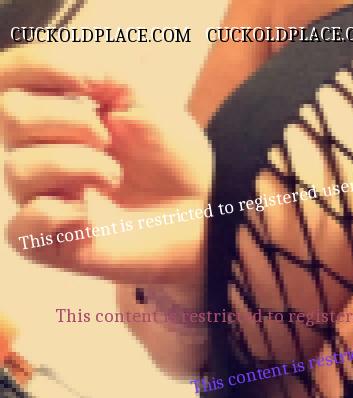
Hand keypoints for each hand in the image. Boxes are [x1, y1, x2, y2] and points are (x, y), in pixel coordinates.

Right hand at [1, 49, 213, 284]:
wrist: (203, 208)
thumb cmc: (171, 157)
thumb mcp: (139, 95)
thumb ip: (94, 71)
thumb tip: (65, 74)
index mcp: (53, 113)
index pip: (6, 77)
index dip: (35, 67)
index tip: (85, 81)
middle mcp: (40, 154)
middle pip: (10, 118)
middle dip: (67, 120)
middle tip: (108, 140)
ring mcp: (45, 200)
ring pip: (18, 171)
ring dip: (75, 165)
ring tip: (114, 177)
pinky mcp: (54, 244)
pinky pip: (18, 230)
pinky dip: (51, 216)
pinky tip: (87, 216)